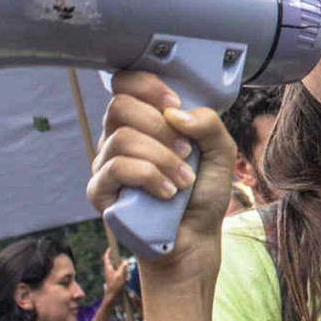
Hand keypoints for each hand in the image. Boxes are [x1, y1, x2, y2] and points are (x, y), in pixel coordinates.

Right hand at [87, 72, 236, 281]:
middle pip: (120, 106)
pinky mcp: (99, 190)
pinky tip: (167, 192)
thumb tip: (175, 113)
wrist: (194, 238)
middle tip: (187, 151)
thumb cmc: (203, 192)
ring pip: (121, 138)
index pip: (125, 82)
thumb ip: (209, 124)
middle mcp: (119, 136)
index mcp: (144, 120)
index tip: (175, 104)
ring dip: (161, 157)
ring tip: (184, 179)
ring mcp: (106, 163)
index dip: (147, 86)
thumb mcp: (221, 152)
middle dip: (160, 126)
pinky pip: (115, 168)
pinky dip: (148, 176)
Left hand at [102, 248, 127, 298]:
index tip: (111, 248)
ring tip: (126, 278)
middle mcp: (109, 270)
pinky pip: (121, 275)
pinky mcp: (115, 279)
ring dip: (124, 272)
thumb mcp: (120, 275)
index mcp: (108, 268)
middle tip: (126, 269)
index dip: (108, 252)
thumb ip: (123, 267)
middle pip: (116, 263)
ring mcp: (112, 275)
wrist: (112, 296)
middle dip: (122, 265)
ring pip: (120, 269)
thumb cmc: (114, 286)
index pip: (106, 257)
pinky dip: (124, 277)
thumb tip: (125, 261)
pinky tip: (125, 282)